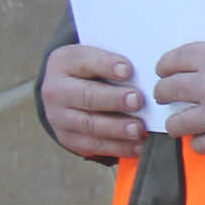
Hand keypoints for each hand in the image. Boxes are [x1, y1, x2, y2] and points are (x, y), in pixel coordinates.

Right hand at [43, 44, 147, 160]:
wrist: (65, 92)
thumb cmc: (92, 71)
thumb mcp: (96, 56)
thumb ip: (117, 61)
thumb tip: (146, 71)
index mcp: (63, 63)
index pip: (84, 61)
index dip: (106, 65)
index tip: (127, 70)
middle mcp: (57, 91)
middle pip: (86, 96)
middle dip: (113, 100)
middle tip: (137, 101)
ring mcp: (61, 118)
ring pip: (90, 124)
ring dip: (117, 128)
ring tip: (138, 128)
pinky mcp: (70, 139)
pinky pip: (95, 145)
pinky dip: (119, 147)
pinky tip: (138, 145)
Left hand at [153, 40, 204, 155]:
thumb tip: (204, 64)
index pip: (175, 59)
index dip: (165, 66)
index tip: (163, 71)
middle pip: (168, 89)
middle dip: (163, 92)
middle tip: (165, 96)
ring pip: (176, 122)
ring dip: (176, 121)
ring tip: (181, 122)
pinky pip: (197, 144)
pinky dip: (200, 140)